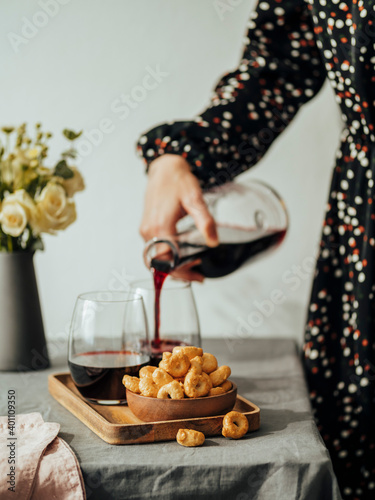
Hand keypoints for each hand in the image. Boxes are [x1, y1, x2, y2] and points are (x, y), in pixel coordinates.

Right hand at [140, 154, 217, 280]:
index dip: (183, 272)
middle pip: (161, 264)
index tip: (198, 275)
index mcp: (160, 227)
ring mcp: (146, 230)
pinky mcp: (147, 228)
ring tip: (193, 266)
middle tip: (198, 275)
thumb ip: (205, 221)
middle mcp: (149, 232)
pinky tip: (181, 255)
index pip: (168, 262)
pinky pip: (155, 250)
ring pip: (156, 259)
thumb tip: (214, 241)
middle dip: (180, 273)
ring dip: (173, 266)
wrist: (165, 169)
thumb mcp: (196, 200)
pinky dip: (168, 257)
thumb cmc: (179, 182)